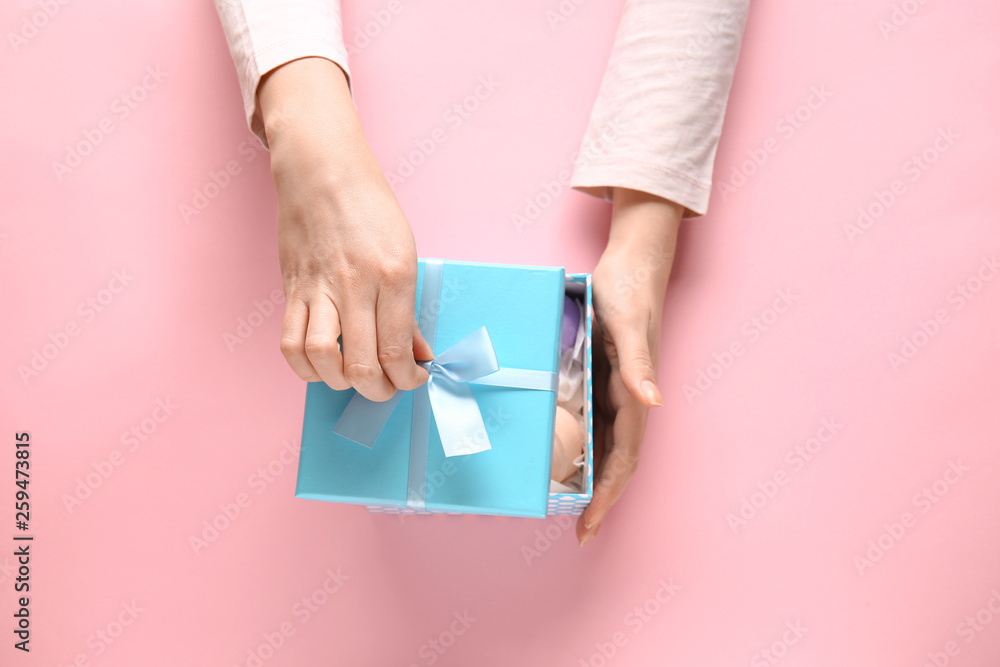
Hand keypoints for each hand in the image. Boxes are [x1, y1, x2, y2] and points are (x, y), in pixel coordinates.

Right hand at [259, 57, 430, 400]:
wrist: (322, 169)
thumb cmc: (370, 206)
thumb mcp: (406, 252)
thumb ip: (409, 310)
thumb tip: (417, 354)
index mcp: (393, 275)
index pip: (397, 349)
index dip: (407, 379)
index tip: (413, 380)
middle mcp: (355, 285)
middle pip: (362, 364)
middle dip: (379, 390)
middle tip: (386, 388)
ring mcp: (318, 288)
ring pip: (321, 359)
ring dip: (340, 383)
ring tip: (354, 378)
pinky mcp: (292, 289)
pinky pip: (291, 342)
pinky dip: (305, 367)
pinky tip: (322, 366)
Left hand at [578, 188, 681, 545]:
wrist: (633, 259)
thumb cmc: (630, 289)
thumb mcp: (627, 324)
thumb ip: (637, 364)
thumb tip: (653, 403)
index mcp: (635, 393)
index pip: (624, 458)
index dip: (609, 494)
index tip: (590, 523)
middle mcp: (628, 398)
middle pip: (614, 461)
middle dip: (599, 499)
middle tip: (577, 531)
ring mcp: (616, 390)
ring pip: (604, 445)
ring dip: (590, 478)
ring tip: (567, 506)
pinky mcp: (604, 376)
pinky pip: (593, 421)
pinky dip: (582, 446)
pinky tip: (563, 456)